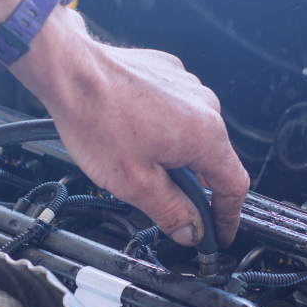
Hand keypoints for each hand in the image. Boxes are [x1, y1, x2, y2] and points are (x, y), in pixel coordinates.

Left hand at [11, 7, 249, 246]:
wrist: (71, 73)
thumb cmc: (98, 119)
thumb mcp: (136, 184)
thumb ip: (171, 212)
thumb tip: (191, 230)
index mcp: (205, 134)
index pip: (234, 186)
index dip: (228, 217)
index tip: (219, 233)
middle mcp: (205, 105)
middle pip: (213, 159)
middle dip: (194, 187)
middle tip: (168, 205)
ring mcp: (188, 86)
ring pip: (193, 134)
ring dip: (176, 155)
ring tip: (140, 162)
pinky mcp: (169, 74)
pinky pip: (177, 111)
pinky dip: (164, 129)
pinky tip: (134, 135)